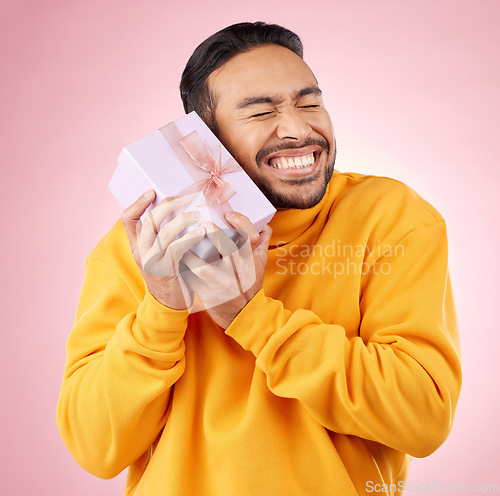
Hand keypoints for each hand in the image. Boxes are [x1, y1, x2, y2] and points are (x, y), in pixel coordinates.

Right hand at [121, 190, 205, 309]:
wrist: (167, 305)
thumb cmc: (168, 274)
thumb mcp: (156, 254)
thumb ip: (158, 237)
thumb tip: (173, 212)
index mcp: (136, 245)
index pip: (127, 219)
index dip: (138, 203)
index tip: (151, 191)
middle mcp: (140, 251)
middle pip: (149, 220)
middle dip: (167, 205)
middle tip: (185, 199)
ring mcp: (152, 261)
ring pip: (164, 232)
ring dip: (182, 219)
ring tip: (196, 214)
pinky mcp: (166, 270)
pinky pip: (177, 248)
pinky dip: (190, 237)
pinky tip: (201, 231)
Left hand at [180, 211, 271, 327]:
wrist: (242, 314)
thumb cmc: (249, 285)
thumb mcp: (259, 265)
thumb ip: (261, 244)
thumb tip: (265, 226)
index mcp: (250, 261)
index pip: (249, 237)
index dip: (240, 222)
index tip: (229, 214)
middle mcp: (236, 272)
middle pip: (226, 249)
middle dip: (214, 233)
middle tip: (205, 223)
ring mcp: (221, 284)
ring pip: (203, 266)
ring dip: (192, 253)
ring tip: (184, 240)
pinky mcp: (207, 293)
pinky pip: (191, 279)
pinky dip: (183, 267)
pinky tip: (177, 256)